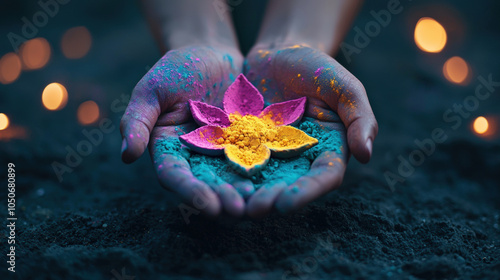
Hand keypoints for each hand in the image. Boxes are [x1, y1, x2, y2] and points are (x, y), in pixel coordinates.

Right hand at [120, 45, 248, 216]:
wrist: (210, 54)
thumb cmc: (175, 69)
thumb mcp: (152, 90)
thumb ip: (138, 120)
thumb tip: (127, 155)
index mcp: (169, 150)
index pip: (176, 176)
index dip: (191, 193)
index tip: (209, 206)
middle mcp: (196, 157)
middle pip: (207, 183)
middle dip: (222, 198)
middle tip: (240, 210)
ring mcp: (223, 151)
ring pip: (232, 177)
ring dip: (244, 192)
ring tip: (259, 202)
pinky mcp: (247, 142)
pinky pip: (256, 158)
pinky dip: (263, 170)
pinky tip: (276, 179)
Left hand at [244, 43, 377, 216]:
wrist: (280, 52)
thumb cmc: (317, 68)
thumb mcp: (344, 86)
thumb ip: (360, 116)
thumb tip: (366, 154)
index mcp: (328, 150)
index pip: (323, 177)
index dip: (307, 193)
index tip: (286, 203)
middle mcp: (300, 159)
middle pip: (289, 186)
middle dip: (272, 200)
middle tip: (253, 209)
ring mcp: (272, 155)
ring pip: (262, 181)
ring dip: (248, 195)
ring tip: (231, 203)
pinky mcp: (247, 146)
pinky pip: (238, 163)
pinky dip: (228, 175)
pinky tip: (213, 183)